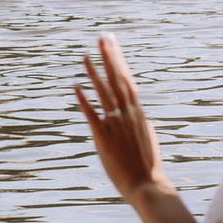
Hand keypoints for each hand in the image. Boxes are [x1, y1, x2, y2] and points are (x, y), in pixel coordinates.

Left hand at [75, 32, 174, 201]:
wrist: (146, 185)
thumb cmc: (146, 163)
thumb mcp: (144, 134)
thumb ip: (137, 120)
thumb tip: (135, 110)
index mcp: (137, 112)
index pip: (127, 78)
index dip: (118, 59)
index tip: (112, 42)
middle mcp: (127, 114)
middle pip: (117, 80)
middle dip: (109, 57)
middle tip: (102, 37)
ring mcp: (116, 124)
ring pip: (104, 93)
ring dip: (94, 74)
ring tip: (85, 56)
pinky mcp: (103, 137)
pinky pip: (92, 115)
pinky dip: (84, 100)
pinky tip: (75, 87)